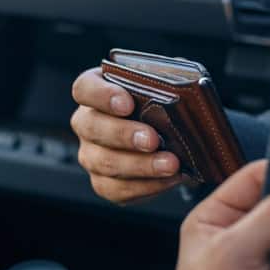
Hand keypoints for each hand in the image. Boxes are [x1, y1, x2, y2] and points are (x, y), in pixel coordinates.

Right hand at [70, 67, 182, 202]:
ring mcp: (91, 154)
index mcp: (95, 91)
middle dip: (123, 134)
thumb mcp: (165, 83)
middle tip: (152, 139)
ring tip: (170, 164)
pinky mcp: (103, 182)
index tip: (127, 103)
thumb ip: (167, 80)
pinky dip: (146, 186)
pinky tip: (169, 178)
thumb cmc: (164, 103)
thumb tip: (185, 87)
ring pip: (104, 163)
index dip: (102, 95)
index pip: (84, 88)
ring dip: (139, 165)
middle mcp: (86, 123)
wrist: (173, 134)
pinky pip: (117, 189)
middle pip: (91, 127)